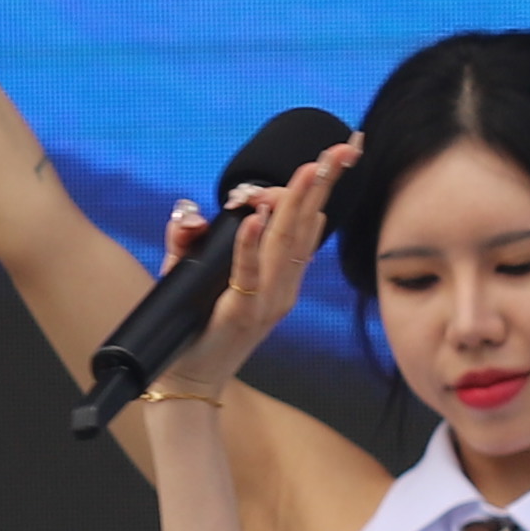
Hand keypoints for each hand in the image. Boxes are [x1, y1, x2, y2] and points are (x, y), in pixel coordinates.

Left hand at [128, 140, 345, 413]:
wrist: (188, 381)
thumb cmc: (195, 327)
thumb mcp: (193, 274)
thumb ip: (190, 238)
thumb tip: (197, 211)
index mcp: (281, 276)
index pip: (305, 224)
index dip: (320, 190)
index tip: (334, 155)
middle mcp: (282, 287)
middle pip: (304, 226)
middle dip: (322, 185)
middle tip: (342, 149)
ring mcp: (265, 302)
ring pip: (284, 243)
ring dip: (297, 203)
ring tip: (311, 169)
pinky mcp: (240, 314)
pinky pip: (247, 273)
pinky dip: (250, 243)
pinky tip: (254, 216)